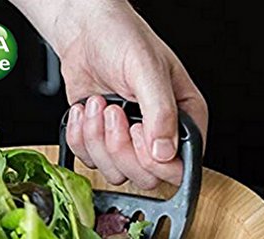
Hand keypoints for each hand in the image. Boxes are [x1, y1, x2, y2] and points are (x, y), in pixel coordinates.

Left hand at [11, 0, 207, 188]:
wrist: (85, 34)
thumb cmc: (122, 40)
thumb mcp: (147, 70)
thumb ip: (161, 112)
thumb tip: (165, 152)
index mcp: (183, 118)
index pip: (180, 168)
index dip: (155, 161)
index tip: (138, 130)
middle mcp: (157, 136)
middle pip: (146, 178)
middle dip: (119, 147)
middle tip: (114, 111)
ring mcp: (127, 144)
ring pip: (115, 174)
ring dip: (97, 140)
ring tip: (97, 105)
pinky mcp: (101, 144)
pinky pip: (89, 162)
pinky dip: (80, 138)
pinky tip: (84, 110)